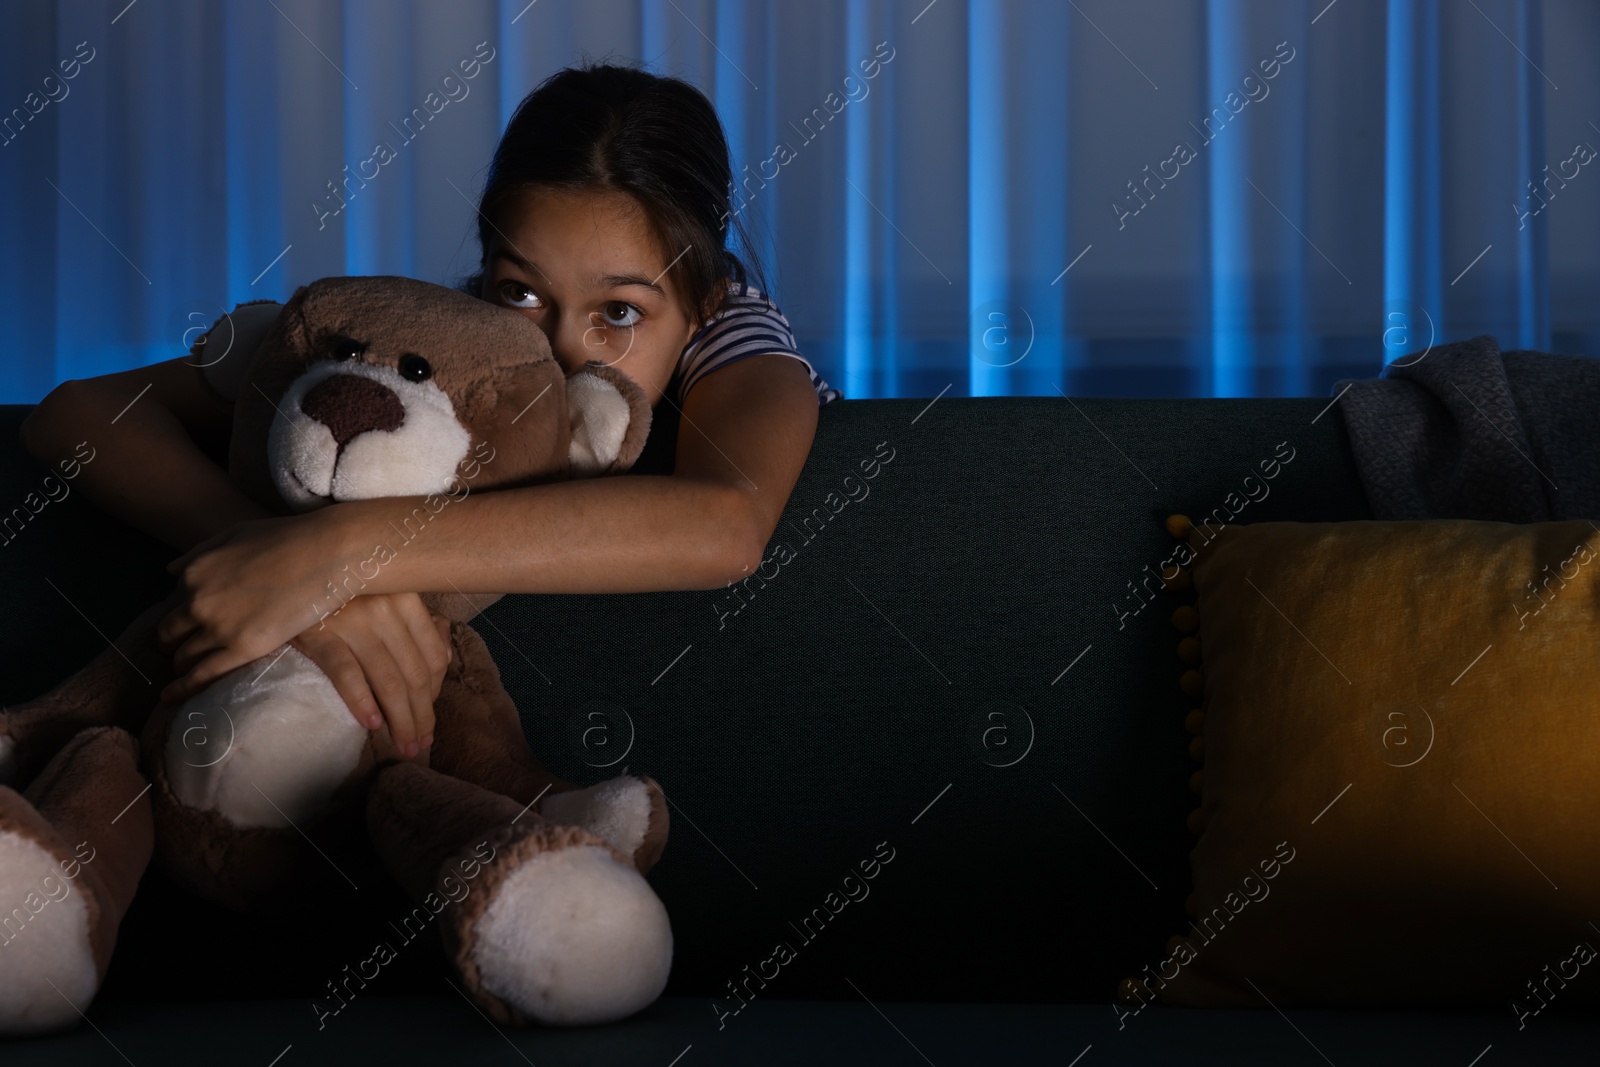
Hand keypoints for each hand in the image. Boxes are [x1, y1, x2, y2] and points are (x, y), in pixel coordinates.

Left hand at [157, 510, 351, 699]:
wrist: (326, 554)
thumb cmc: (288, 538)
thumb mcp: (235, 534)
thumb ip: (199, 552)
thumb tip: (170, 571)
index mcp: (194, 574)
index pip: (173, 604)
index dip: (182, 615)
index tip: (190, 625)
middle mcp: (198, 601)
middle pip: (170, 633)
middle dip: (173, 643)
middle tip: (183, 651)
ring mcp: (219, 627)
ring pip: (184, 656)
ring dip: (182, 665)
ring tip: (187, 674)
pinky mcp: (244, 648)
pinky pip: (203, 674)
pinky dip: (184, 687)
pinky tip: (174, 696)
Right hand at [290, 592, 451, 757]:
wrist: (290, 582)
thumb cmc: (345, 595)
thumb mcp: (386, 600)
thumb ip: (419, 625)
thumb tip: (446, 657)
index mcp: (407, 599)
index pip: (435, 656)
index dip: (436, 694)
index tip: (428, 721)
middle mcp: (385, 609)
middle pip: (414, 674)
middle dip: (421, 716)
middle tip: (419, 746)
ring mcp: (353, 621)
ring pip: (387, 680)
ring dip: (399, 720)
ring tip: (403, 746)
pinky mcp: (320, 634)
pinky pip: (347, 674)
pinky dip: (362, 701)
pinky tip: (372, 723)